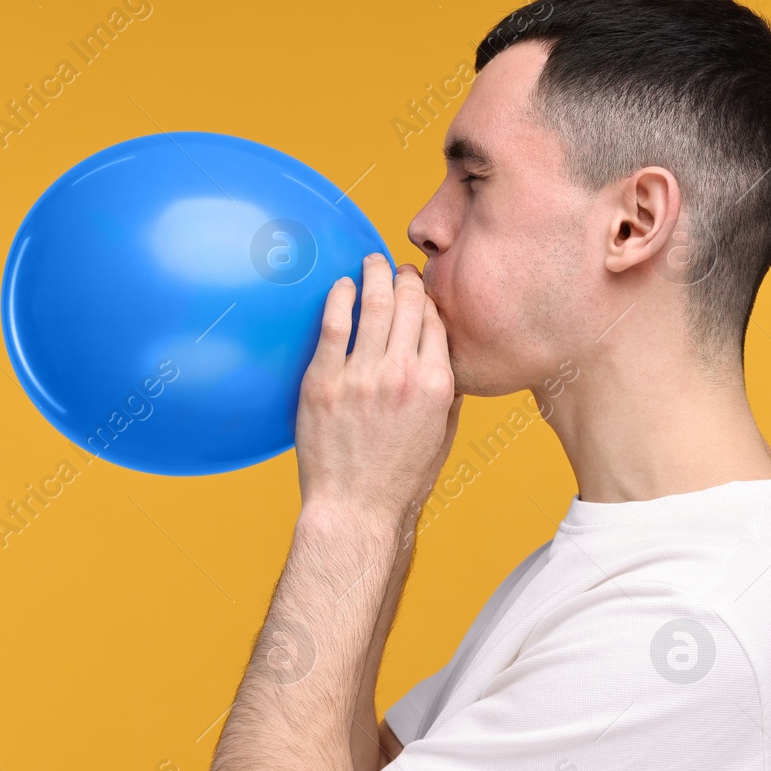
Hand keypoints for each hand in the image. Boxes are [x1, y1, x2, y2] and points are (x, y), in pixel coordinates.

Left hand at [295, 254, 460, 528]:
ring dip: (374, 275)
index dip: (428, 298)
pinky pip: (334, 325)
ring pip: (373, 305)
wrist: (356, 509)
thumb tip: (442, 356)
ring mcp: (361, 376)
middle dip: (405, 277)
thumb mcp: (442, 434)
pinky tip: (341, 286)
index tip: (420, 288)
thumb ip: (446, 392)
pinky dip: (339, 297)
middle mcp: (403, 374)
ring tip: (371, 261)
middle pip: (408, 304)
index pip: (435, 322)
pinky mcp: (324, 382)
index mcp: (437, 385)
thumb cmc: (401, 479)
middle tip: (398, 267)